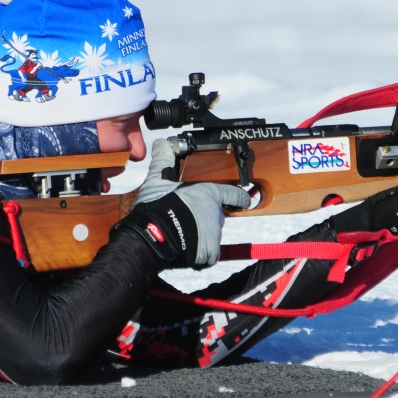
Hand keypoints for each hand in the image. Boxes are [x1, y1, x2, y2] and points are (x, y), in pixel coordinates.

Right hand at [119, 139, 250, 267]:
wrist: (153, 236)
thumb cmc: (158, 206)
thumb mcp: (158, 178)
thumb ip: (165, 159)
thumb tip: (163, 142)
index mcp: (209, 194)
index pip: (234, 194)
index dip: (239, 197)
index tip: (244, 200)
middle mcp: (217, 215)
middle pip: (216, 216)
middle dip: (204, 216)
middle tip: (185, 217)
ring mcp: (215, 235)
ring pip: (211, 234)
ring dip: (200, 233)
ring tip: (180, 232)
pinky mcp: (209, 254)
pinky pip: (207, 254)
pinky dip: (198, 252)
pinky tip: (183, 247)